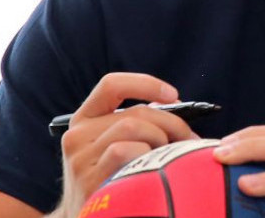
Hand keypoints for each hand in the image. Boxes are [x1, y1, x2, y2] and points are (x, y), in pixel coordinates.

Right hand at [52, 73, 195, 217]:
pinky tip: (153, 171)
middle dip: (170, 122)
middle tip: (188, 139)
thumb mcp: (114, 146)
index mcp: (84, 120)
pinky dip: (147, 156)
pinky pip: (126, 151)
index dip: (146, 84)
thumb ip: (137, 124)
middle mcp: (76, 135)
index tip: (173, 95)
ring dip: (161, 140)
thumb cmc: (112, 179)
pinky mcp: (88, 179)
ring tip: (170, 157)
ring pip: (131, 127)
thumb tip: (176, 104)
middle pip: (134, 112)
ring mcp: (79, 158)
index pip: (111, 84)